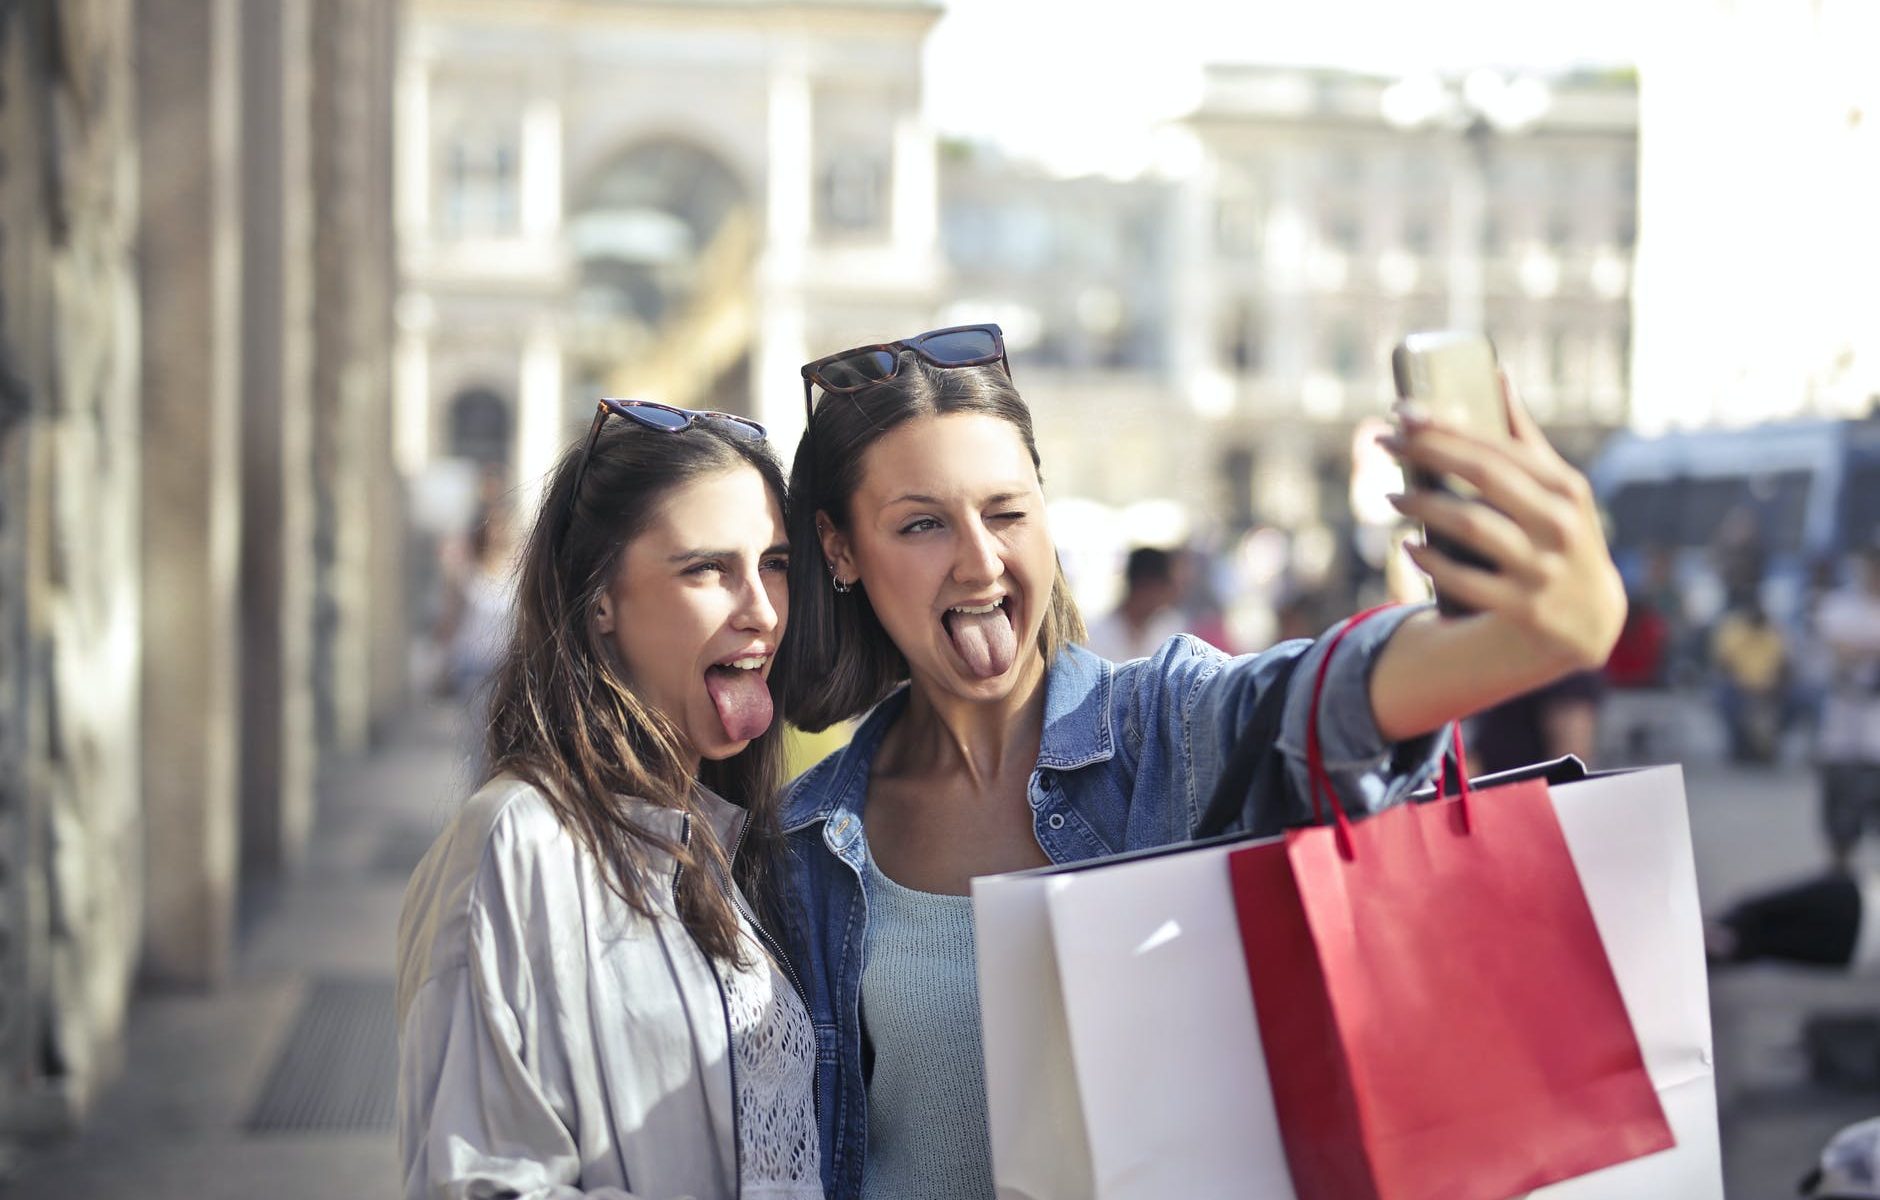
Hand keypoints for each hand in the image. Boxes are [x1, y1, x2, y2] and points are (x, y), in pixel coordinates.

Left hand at [1382, 375, 1626, 673]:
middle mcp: (1559, 524)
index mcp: (1566, 487)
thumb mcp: (1559, 490)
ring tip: (1391, 497)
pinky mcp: (1524, 609)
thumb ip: (1525, 438)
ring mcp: (1543, 568)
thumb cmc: (1561, 537)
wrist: (1591, 620)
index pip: (1498, 446)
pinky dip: (1431, 562)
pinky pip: (1465, 581)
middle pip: (1482, 476)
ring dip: (1422, 507)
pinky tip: (1409, 546)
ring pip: (1470, 525)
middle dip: (1427, 454)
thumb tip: (1497, 374)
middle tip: (1384, 443)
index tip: (1402, 412)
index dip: (1445, 427)